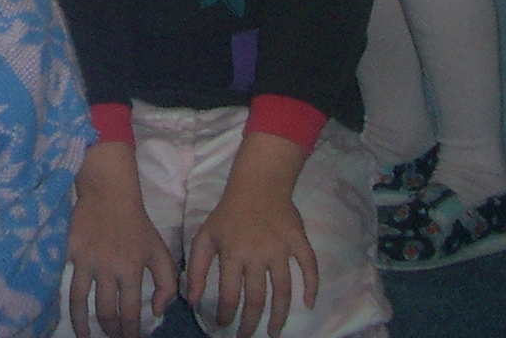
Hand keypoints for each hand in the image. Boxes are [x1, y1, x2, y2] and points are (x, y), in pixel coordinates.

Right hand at [67, 143, 175, 337]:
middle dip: (110, 331)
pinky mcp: (70, 252)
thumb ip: (167, 283)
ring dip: (83, 325)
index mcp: (132, 269)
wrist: (109, 193)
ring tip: (84, 337)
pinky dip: (68, 302)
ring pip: (81, 303)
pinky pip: (67, 283)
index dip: (130, 332)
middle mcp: (109, 268)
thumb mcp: (159, 250)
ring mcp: (87, 261)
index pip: (131, 312)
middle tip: (112, 337)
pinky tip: (71, 312)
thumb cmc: (136, 224)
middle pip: (106, 312)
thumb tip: (157, 312)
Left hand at [186, 134, 314, 337]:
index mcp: (233, 253)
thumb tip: (192, 300)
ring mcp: (281, 248)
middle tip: (246, 336)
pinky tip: (308, 303)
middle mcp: (257, 253)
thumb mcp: (205, 236)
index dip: (226, 315)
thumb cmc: (229, 213)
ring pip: (283, 290)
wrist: (258, 183)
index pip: (230, 295)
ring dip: (280, 315)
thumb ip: (197, 269)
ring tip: (274, 331)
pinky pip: (309, 266)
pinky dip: (312, 285)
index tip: (224, 326)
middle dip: (250, 323)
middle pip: (256, 298)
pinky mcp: (298, 240)